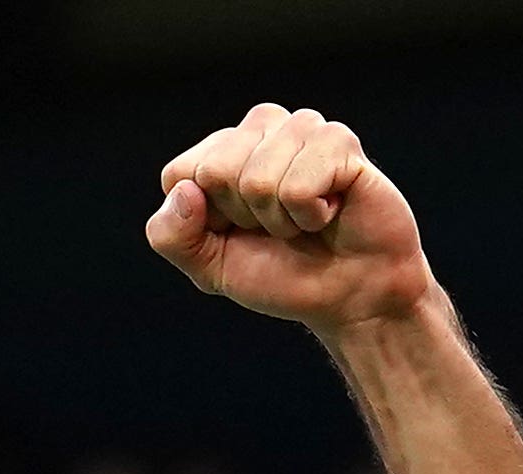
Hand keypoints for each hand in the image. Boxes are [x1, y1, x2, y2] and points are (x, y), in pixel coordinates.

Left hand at [147, 104, 435, 333]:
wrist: (350, 295)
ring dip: (281, 221)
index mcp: (222, 151)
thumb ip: (172, 236)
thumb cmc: (282, 274)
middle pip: (215, 172)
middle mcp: (260, 129)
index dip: (206, 220)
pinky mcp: (337, 140)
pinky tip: (330, 211)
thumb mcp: (210, 266)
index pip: (180, 174)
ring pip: (257, 180)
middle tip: (278, 228)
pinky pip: (297, 188)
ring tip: (306, 221)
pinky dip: (311, 216)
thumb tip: (185, 191)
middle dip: (244, 218)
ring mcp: (301, 128)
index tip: (238, 233)